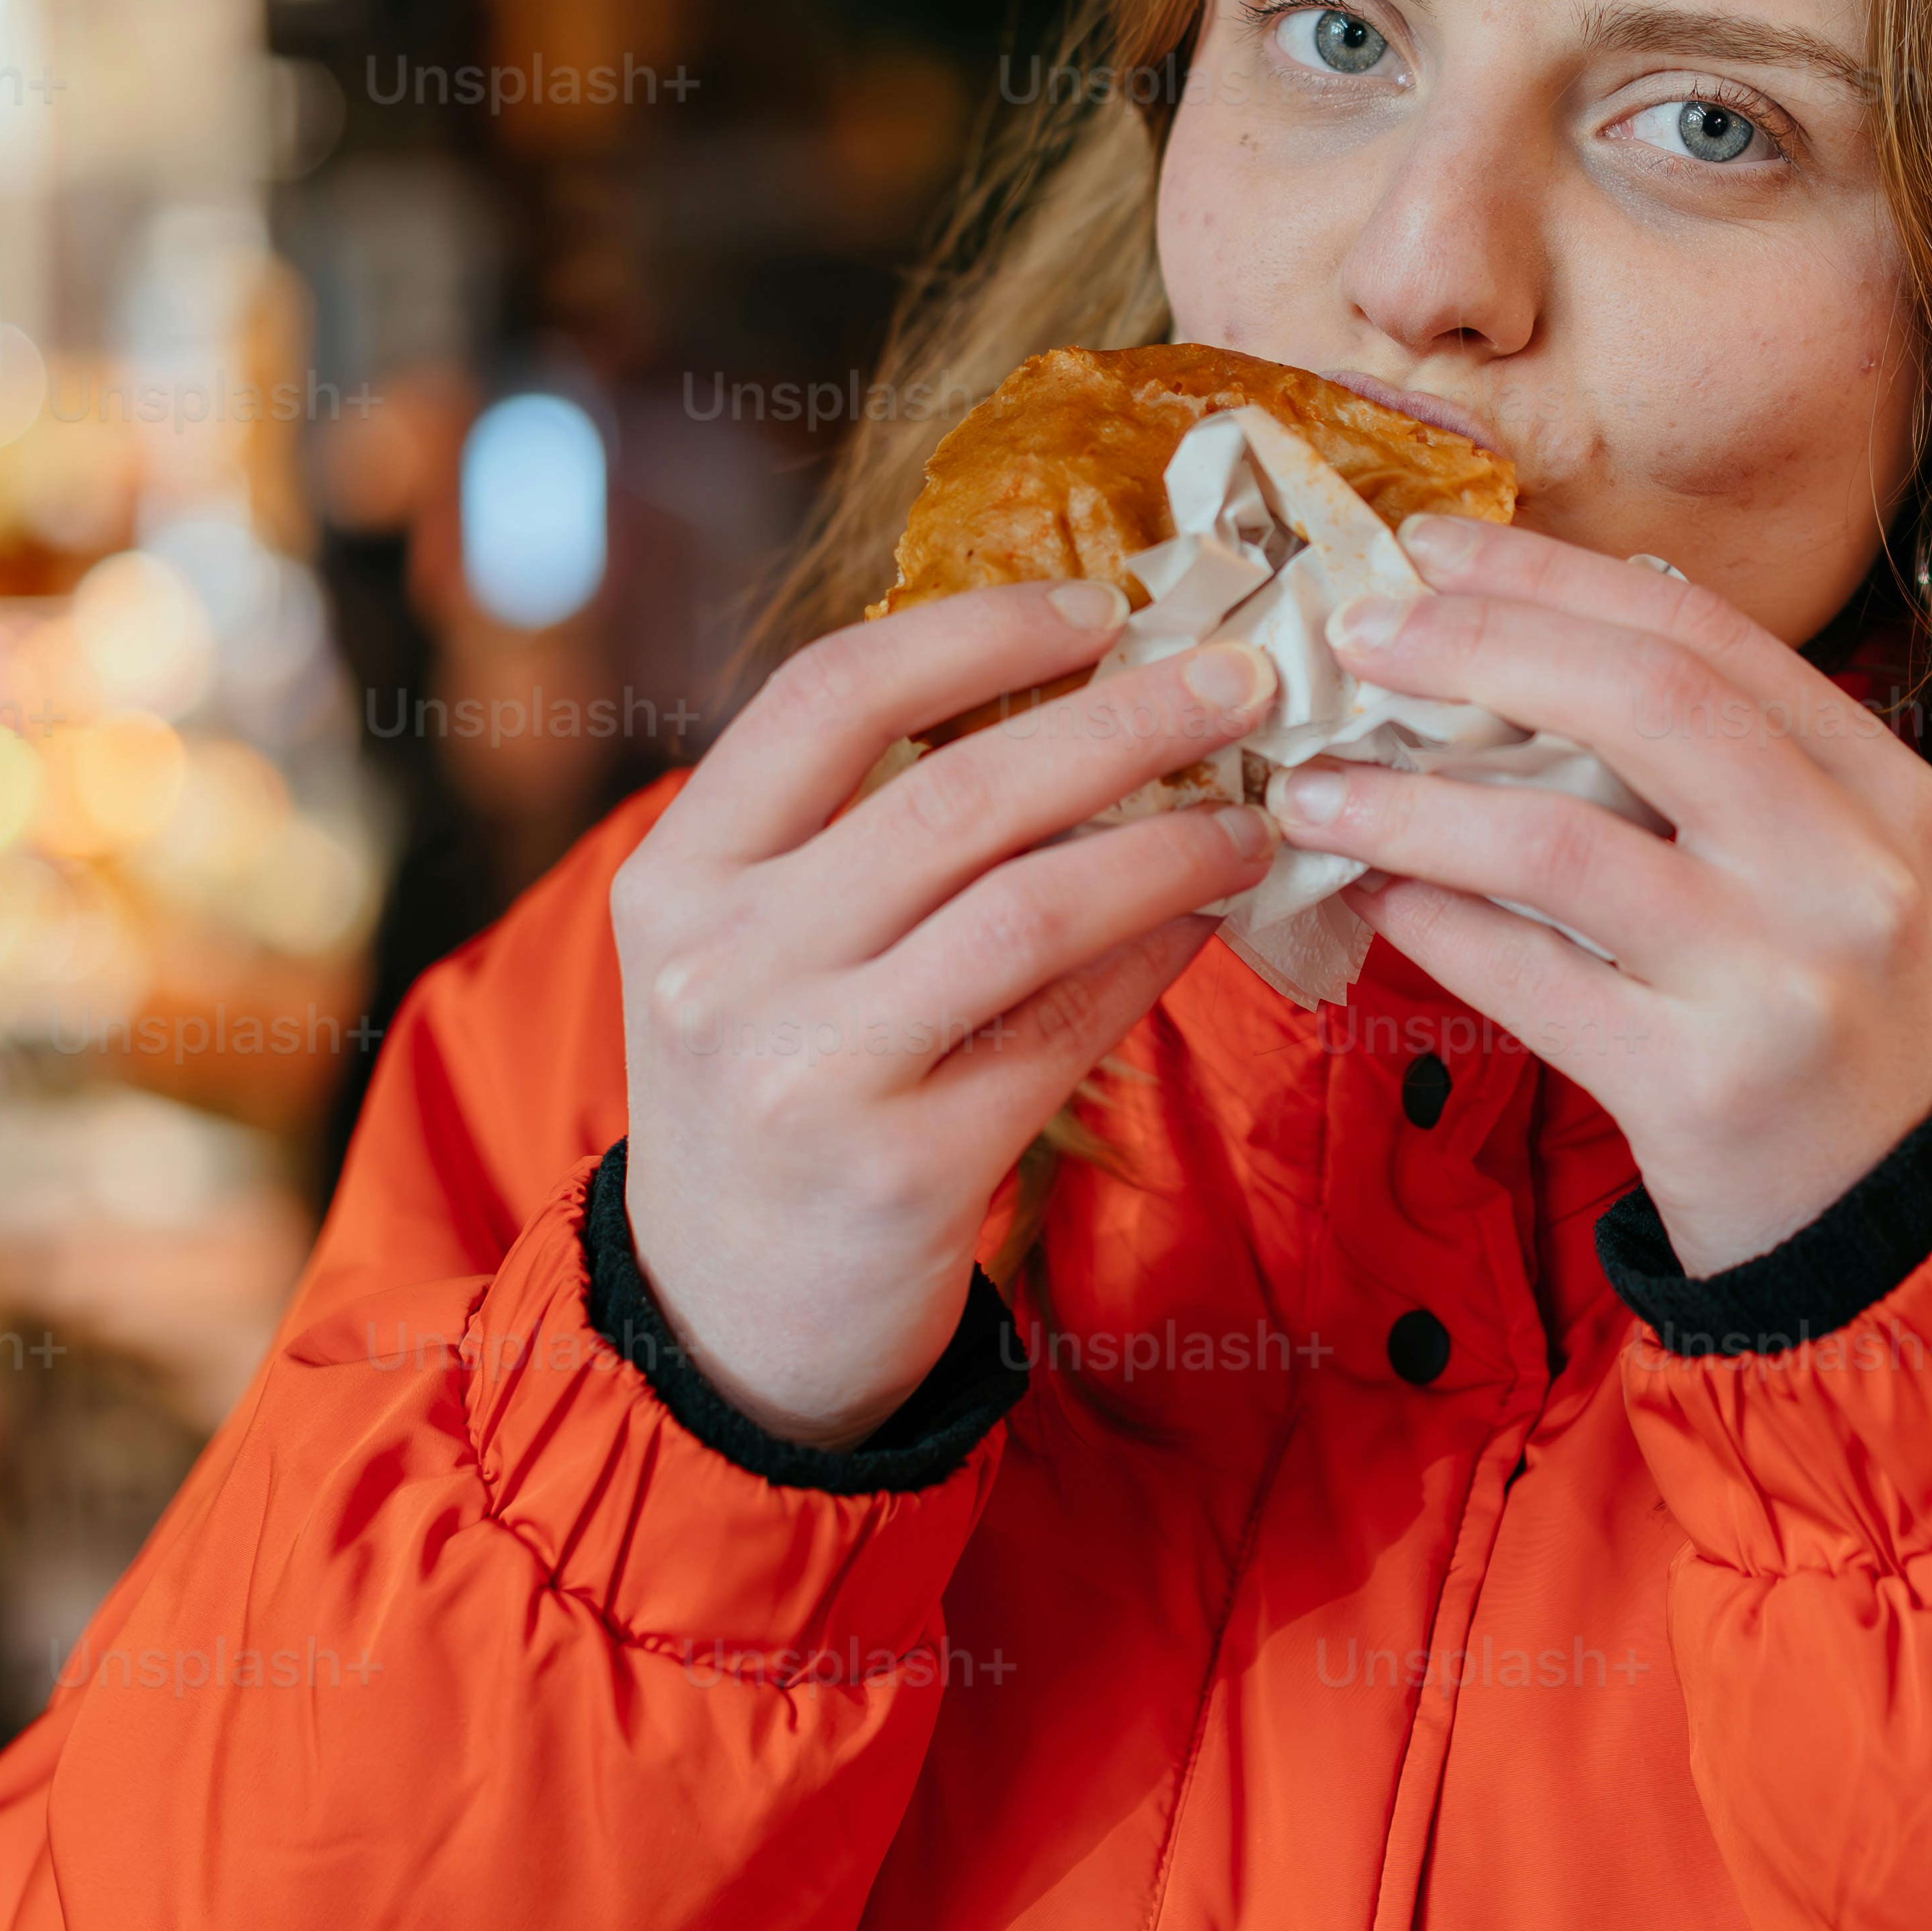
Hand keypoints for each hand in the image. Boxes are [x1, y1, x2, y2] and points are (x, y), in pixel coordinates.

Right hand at [611, 585, 1279, 1444]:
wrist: (723, 1323)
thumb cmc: (767, 1097)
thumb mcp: (750, 950)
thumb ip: (851, 833)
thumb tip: (1073, 698)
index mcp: (677, 876)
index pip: (828, 696)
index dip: (977, 633)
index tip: (1102, 607)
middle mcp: (722, 962)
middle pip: (955, 789)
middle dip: (1123, 718)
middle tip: (1241, 678)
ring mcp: (809, 1070)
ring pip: (1029, 906)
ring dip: (1167, 843)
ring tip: (1254, 815)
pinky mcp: (904, 1169)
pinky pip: (1065, 1029)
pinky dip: (1154, 959)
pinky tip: (1214, 920)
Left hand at [1283, 510, 1931, 1279]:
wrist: (1874, 1223)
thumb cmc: (1813, 1018)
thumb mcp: (1817, 869)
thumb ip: (1714, 764)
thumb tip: (1515, 638)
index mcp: (1882, 789)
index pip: (1705, 633)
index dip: (1558, 573)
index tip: (1436, 544)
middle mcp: (1848, 873)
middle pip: (1644, 701)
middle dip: (1478, 646)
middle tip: (1356, 633)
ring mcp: (1781, 983)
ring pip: (1561, 843)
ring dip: (1413, 803)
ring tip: (1316, 788)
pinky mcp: (1701, 1088)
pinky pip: (1530, 979)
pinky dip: (1433, 926)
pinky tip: (1372, 897)